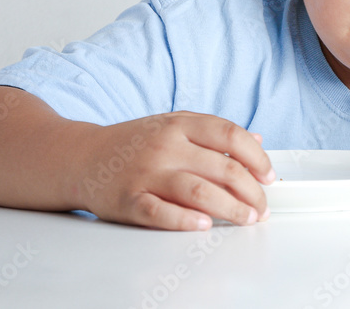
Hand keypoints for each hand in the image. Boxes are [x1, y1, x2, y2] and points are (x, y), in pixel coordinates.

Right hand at [74, 112, 274, 230]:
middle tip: (262, 206)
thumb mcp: (174, 125)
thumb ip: (214, 133)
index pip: (230, 135)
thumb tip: (256, 140)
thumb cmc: (133, 143)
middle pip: (221, 167)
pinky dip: (185, 220)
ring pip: (198, 190)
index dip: (256, 157)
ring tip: (247, 218)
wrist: (80, 157)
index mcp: (180, 124)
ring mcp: (146, 172)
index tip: (269, 175)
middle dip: (251, 190)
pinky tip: (205, 224)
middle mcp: (165, 145)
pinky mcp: (128, 199)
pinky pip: (160, 211)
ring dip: (230, 208)